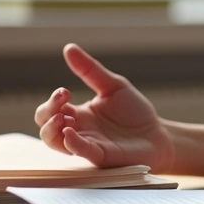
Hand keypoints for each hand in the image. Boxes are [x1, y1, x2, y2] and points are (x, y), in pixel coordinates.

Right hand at [34, 43, 174, 171]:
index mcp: (79, 114)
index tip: (65, 91)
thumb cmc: (134, 113)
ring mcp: (87, 144)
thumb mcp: (113, 86)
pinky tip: (70, 132)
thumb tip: (69, 48)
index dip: (52, 101)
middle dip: (47, 112)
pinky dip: (72, 143)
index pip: (51, 110)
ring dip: (53, 130)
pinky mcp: (100, 155)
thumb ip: (90, 70)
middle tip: (63, 100)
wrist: (158, 134)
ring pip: (56, 143)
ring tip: (63, 118)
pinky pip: (81, 152)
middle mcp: (78, 131)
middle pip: (46, 126)